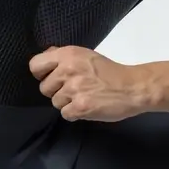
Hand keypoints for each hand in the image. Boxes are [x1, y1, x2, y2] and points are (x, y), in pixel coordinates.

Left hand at [28, 46, 142, 121]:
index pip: (35, 65)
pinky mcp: (80, 107)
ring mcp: (73, 89)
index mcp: (67, 55)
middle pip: (44, 88)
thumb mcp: (85, 55)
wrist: (132, 87)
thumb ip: (64, 56)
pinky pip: (65, 114)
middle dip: (57, 91)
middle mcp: (67, 70)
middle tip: (75, 89)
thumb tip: (46, 56)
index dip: (41, 74)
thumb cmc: (110, 71)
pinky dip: (75, 113)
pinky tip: (87, 106)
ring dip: (67, 103)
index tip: (52, 77)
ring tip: (84, 97)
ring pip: (55, 102)